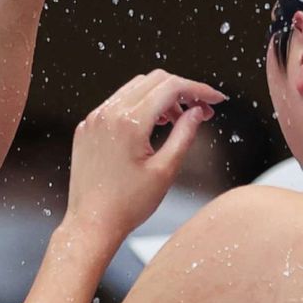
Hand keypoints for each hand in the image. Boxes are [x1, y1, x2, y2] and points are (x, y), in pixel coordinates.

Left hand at [64, 70, 224, 242]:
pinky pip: (115, 104)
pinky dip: (138, 106)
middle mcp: (106, 114)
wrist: (91, 221)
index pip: (170, 87)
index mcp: (128, 123)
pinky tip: (152, 126)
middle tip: (201, 111)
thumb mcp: (166, 169)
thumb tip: (199, 111)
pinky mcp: (86, 128)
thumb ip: (185, 134)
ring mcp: (93, 119)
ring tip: (178, 121)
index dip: (198, 90)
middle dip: (181, 90)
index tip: (217, 99)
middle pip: (152, 80)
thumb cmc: (129, 203)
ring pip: (133, 89)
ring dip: (160, 97)